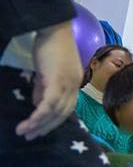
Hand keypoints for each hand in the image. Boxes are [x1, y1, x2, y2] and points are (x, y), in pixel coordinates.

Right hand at [16, 23, 82, 139]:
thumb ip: (44, 87)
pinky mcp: (58, 80)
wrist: (54, 29)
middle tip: (30, 137)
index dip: (54, 121)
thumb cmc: (50, 47)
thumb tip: (38, 104)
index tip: (40, 130)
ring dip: (39, 124)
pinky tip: (29, 122)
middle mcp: (75, 85)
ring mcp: (68, 83)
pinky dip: (39, 115)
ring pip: (55, 111)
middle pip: (63, 113)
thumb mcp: (47, 71)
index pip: (67, 108)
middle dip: (46, 127)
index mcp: (74, 83)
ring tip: (24, 132)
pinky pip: (49, 103)